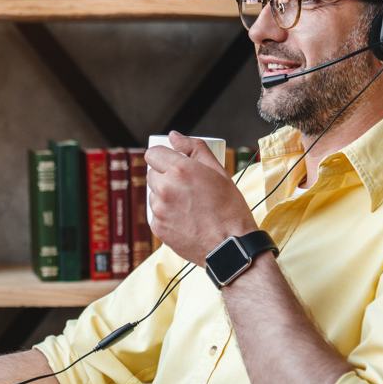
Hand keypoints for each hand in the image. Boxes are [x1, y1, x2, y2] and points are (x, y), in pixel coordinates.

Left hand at [145, 131, 258, 266]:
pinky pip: (156, 213)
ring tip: (189, 205)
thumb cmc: (230, 209)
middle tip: (187, 186)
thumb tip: (174, 137)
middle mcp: (165, 188)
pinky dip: (167, 214)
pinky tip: (186, 219)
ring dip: (165, 195)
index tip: (173, 163)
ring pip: (154, 194)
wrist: (230, 247)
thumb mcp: (219, 171)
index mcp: (180, 170)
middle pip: (152, 173)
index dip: (164, 157)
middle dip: (165, 175)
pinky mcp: (158, 228)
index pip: (152, 153)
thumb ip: (194, 148)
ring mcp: (159, 210)